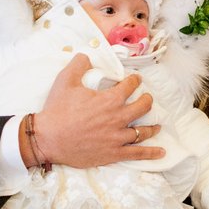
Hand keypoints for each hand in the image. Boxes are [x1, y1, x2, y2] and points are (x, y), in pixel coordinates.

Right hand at [26, 54, 163, 167]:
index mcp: (110, 99)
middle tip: (147, 99)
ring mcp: (118, 137)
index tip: (136, 80)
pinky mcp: (114, 153)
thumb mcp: (65, 80)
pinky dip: (151, 153)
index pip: (130, 86)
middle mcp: (118, 117)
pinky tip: (161, 153)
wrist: (48, 138)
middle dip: (147, 101)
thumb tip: (86, 55)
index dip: (135, 81)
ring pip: (143, 131)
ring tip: (158, 126)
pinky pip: (137, 153)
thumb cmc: (57, 110)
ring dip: (152, 127)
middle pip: (143, 107)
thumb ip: (78, 65)